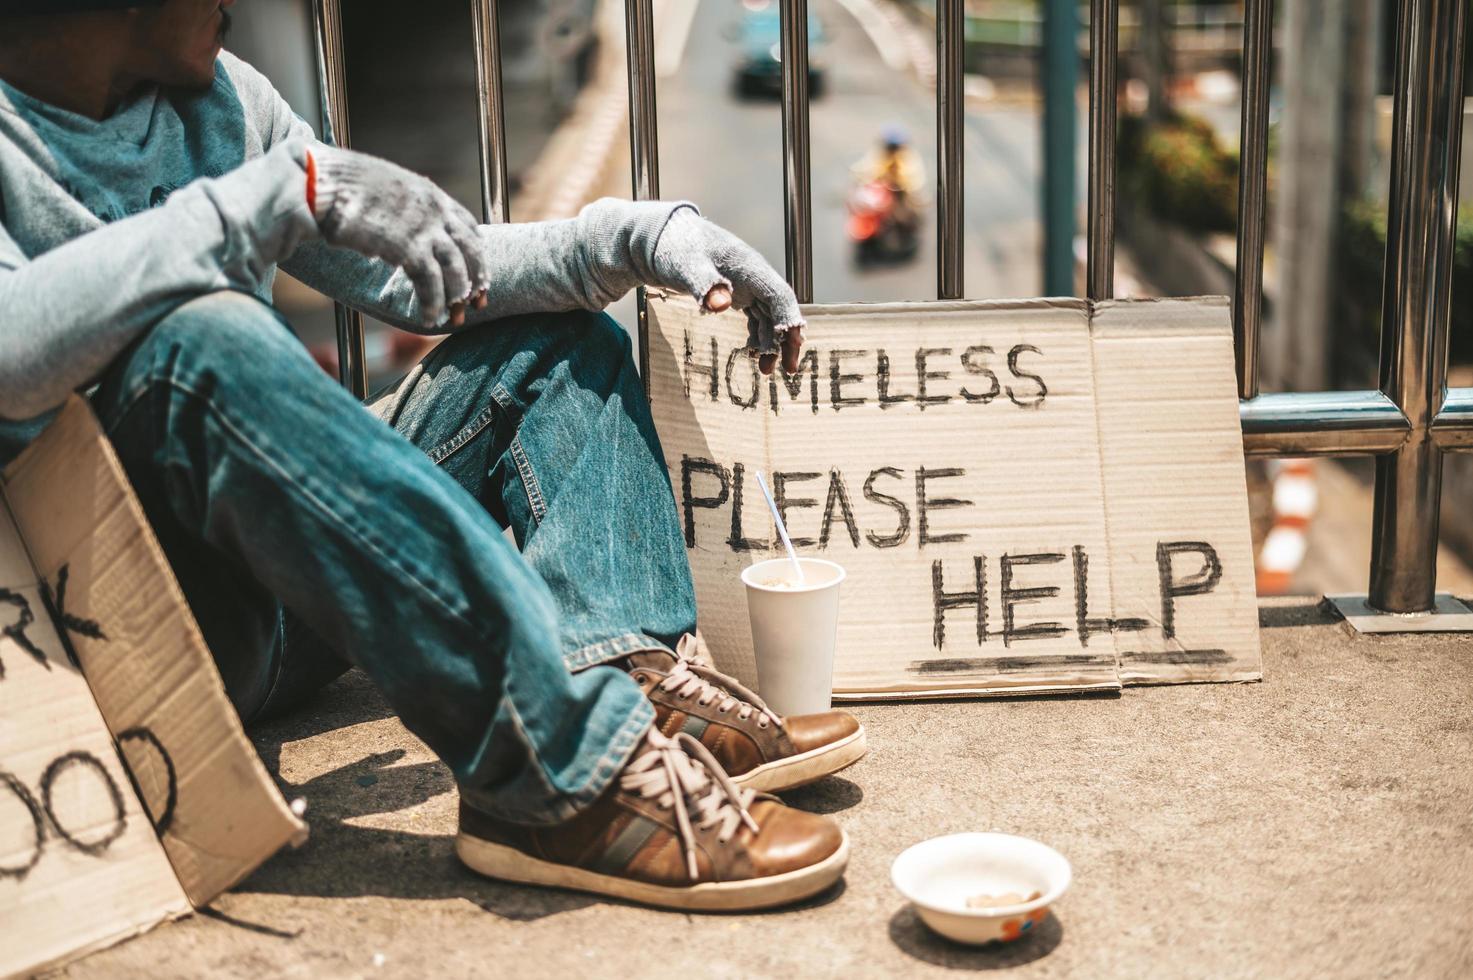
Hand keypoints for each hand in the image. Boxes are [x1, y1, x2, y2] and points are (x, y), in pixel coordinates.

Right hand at [307, 145, 487, 326]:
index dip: (474, 252)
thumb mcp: (382, 188)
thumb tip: (394, 228)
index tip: (477, 271)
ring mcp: (424, 228)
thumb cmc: (339, 184)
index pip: (467, 225)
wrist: (320, 181)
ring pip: (455, 270)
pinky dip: (432, 304)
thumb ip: (400, 207)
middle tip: (477, 303)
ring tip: (453, 318)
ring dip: (456, 298)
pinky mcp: (407, 247)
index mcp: (429, 193)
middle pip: (470, 250)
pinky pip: (430, 283)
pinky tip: (427, 319)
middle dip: (477, 279)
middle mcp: (434, 209)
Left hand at [651, 209, 804, 375]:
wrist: (662, 239)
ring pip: (770, 316)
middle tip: (788, 369)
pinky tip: (753, 352)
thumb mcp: (688, 268)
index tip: (792, 347)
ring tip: (765, 370)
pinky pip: (756, 316)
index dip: (789, 321)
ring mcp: (747, 284)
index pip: (780, 296)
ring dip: (771, 343)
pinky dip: (758, 336)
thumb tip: (723, 305)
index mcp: (750, 268)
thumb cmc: (676, 248)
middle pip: (781, 309)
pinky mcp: (736, 292)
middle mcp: (755, 276)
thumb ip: (706, 286)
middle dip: (787, 339)